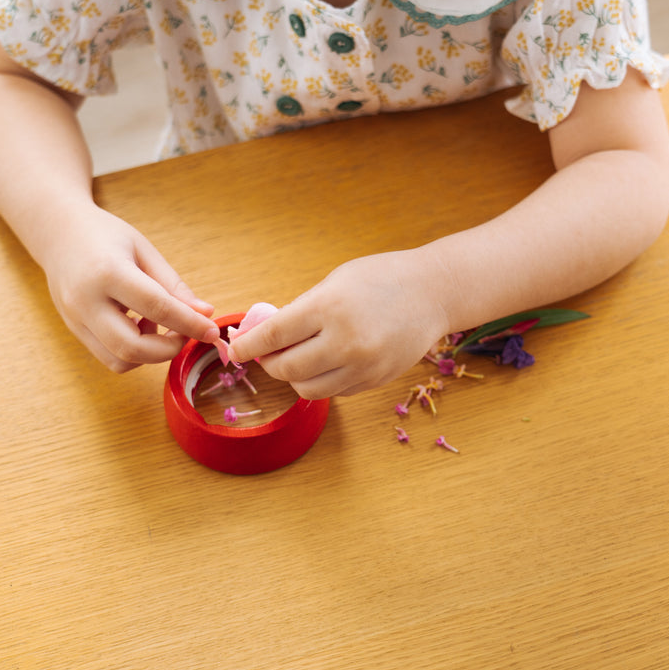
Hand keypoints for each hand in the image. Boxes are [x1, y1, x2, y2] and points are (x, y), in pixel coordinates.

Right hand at [41, 207, 219, 371]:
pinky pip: (109, 356)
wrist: (57, 232)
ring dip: (150, 353)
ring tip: (157, 325)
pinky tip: (138, 326)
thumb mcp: (144, 251)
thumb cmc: (104, 235)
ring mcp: (75, 319)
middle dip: (169, 349)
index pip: (157, 308)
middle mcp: (86, 301)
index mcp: (108, 272)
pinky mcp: (74, 330)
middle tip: (185, 332)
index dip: (190, 324)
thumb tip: (205, 314)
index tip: (212, 331)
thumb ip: (174, 286)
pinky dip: (133, 352)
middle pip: (132, 348)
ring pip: (120, 360)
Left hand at [228, 250, 449, 398]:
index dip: (247, 345)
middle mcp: (346, 341)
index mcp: (330, 308)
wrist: (433, 293)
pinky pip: (334, 391)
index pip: (273, 336)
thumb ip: (301, 310)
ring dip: (293, 376)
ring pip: (308, 389)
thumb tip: (264, 335)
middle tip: (267, 352)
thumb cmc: (382, 278)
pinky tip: (326, 361)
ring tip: (296, 358)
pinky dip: (321, 380)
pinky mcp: (375, 380)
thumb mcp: (335, 282)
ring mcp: (363, 366)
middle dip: (268, 362)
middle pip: (286, 369)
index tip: (235, 348)